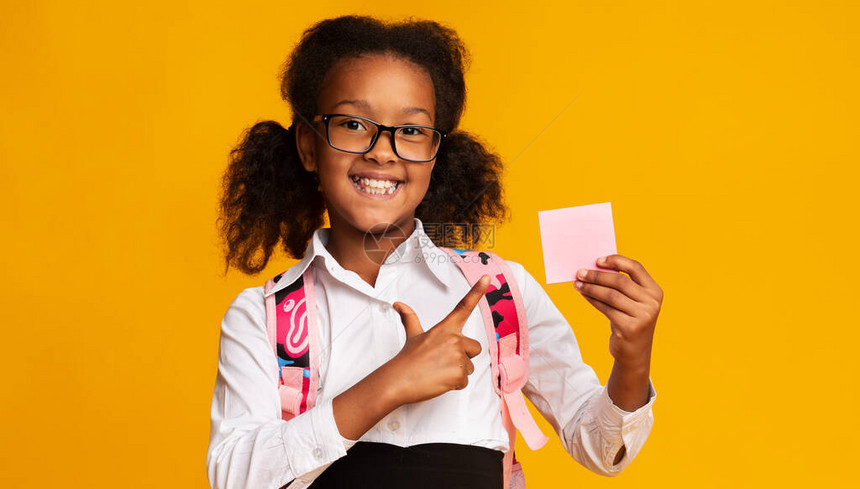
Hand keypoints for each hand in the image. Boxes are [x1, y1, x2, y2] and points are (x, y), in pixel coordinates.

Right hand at [387, 275, 488, 404]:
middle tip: (443, 361)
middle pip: (474, 347)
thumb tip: (398, 304)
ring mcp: (457, 357)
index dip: (477, 291)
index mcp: (445, 328)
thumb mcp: (413, 335)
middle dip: (464, 356)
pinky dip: (454, 384)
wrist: (399, 381)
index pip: (463, 306)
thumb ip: (410, 318)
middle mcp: (454, 339)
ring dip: (457, 372)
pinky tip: (440, 381)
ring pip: (469, 366)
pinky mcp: (459, 374)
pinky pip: (464, 381)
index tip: (487, 277)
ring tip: (438, 372)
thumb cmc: (407, 359)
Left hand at [575, 254, 662, 368]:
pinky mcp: (630, 328)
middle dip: (597, 275)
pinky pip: (605, 308)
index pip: (635, 268)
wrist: (634, 353)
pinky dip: (592, 300)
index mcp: (655, 291)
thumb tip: (594, 268)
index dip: (616, 261)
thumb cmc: (629, 321)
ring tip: (578, 284)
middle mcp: (652, 302)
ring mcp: (643, 316)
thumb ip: (622, 286)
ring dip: (591, 288)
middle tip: (580, 273)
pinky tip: (584, 295)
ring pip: (610, 295)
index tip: (597, 260)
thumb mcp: (632, 302)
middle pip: (620, 281)